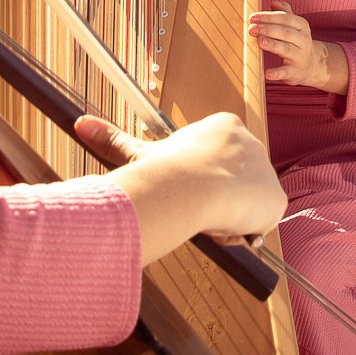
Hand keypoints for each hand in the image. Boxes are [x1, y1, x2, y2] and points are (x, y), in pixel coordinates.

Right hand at [75, 111, 287, 263]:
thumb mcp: (139, 153)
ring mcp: (267, 171)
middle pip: (232, 183)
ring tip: (206, 216)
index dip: (198, 181)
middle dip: (214, 199)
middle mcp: (251, 143)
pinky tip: (223, 225)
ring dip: (226, 214)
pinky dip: (242, 231)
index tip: (184, 190)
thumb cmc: (164, 170)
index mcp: (224, 127)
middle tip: (193, 207)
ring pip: (245, 204)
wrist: (191, 185)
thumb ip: (113, 139)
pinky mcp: (276, 199)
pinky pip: (259, 223)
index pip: (216, 161)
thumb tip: (79, 123)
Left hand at [249, 2, 349, 94]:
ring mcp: (300, 56)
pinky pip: (286, 72)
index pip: (286, 18)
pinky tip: (266, 73)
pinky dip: (276, 73)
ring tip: (259, 41)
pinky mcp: (295, 72)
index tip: (253, 17)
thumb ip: (285, 13)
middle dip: (268, 29)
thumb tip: (274, 2)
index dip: (269, 17)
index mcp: (302, 26)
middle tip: (251, 28)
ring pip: (286, 49)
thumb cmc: (296, 42)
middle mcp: (303, 40)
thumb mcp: (294, 26)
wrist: (311, 66)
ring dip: (272, 44)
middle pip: (286, 32)